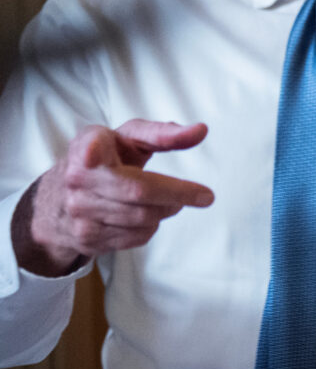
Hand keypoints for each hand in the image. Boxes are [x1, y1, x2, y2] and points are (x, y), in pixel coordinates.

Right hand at [13, 120, 212, 276]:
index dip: (92, 153)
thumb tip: (201, 130)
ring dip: (166, 211)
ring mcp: (78, 211)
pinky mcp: (85, 237)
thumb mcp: (128, 139)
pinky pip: (136, 237)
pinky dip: (151, 227)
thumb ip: (163, 134)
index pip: (93, 150)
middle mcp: (77, 178)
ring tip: (170, 202)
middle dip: (177, 195)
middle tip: (204, 196)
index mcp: (87, 146)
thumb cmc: (106, 159)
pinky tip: (147, 216)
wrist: (58, 198)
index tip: (94, 155)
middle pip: (138, 191)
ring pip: (142, 218)